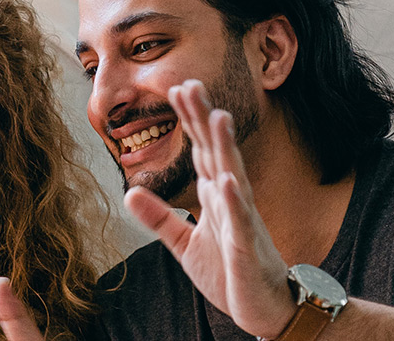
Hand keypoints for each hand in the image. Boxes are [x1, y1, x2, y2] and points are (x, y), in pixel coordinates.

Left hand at [122, 80, 294, 337]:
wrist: (264, 309)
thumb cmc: (230, 273)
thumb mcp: (184, 244)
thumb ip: (159, 217)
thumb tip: (129, 191)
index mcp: (216, 197)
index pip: (201, 151)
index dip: (190, 121)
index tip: (178, 89)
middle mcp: (232, 201)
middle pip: (216, 152)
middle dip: (204, 120)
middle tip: (192, 84)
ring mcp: (242, 222)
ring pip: (233, 176)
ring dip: (226, 147)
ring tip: (218, 116)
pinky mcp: (247, 249)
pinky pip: (241, 222)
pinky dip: (234, 201)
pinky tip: (228, 180)